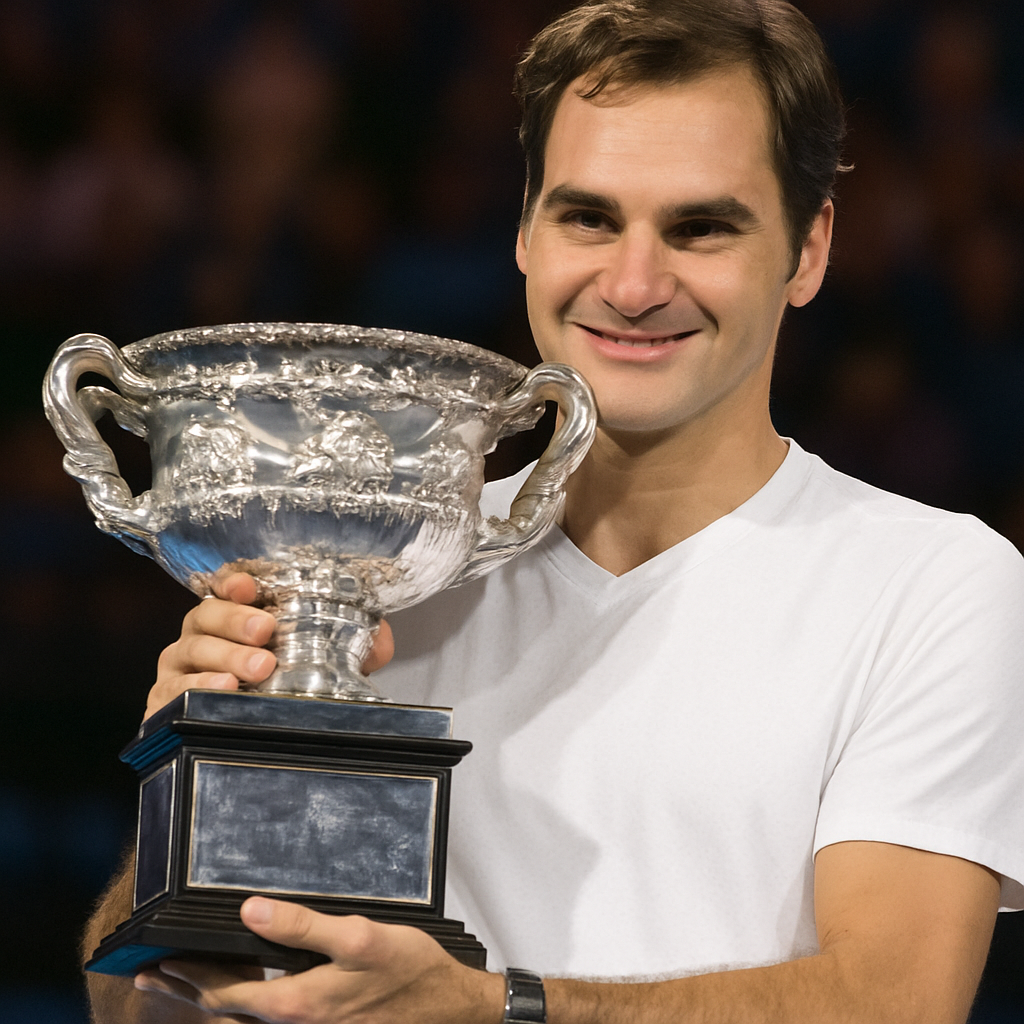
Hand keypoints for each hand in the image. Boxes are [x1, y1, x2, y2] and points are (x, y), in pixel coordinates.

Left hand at [134, 897, 504, 1023]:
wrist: (447, 1008)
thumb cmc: (408, 971)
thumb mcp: (358, 938)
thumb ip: (302, 927)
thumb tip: (250, 912)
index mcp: (295, 1005)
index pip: (224, 994)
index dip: (189, 977)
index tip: (158, 961)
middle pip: (225, 1013)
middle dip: (186, 993)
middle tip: (151, 979)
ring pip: (244, 1021)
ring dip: (210, 1001)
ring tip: (184, 985)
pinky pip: (268, 1020)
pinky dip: (242, 1006)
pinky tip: (245, 990)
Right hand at [147, 573, 394, 720]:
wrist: (243, 746)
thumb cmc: (276, 692)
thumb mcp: (320, 666)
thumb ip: (353, 648)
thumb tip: (382, 640)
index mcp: (233, 619)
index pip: (226, 588)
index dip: (235, 582)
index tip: (252, 586)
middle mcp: (201, 638)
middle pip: (205, 616)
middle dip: (235, 621)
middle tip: (266, 633)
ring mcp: (179, 670)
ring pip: (190, 652)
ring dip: (223, 658)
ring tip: (256, 669)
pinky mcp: (163, 705)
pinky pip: (170, 692)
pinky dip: (194, 689)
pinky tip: (221, 692)